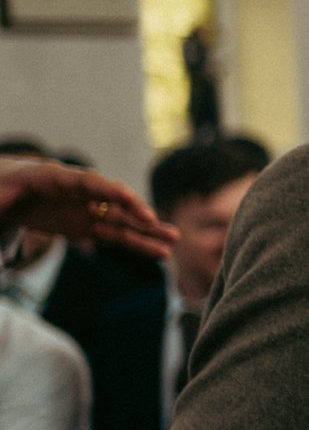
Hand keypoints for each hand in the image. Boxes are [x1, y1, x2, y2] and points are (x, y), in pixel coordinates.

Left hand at [0, 159, 176, 258]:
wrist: (3, 191)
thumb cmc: (0, 186)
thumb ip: (4, 196)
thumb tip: (2, 202)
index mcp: (55, 177)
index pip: (88, 181)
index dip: (110, 191)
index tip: (129, 200)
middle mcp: (78, 192)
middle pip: (112, 201)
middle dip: (136, 212)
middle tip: (157, 224)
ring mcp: (84, 209)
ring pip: (120, 221)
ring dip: (145, 232)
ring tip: (171, 243)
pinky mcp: (85, 226)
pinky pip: (114, 235)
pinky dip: (135, 243)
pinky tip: (157, 252)